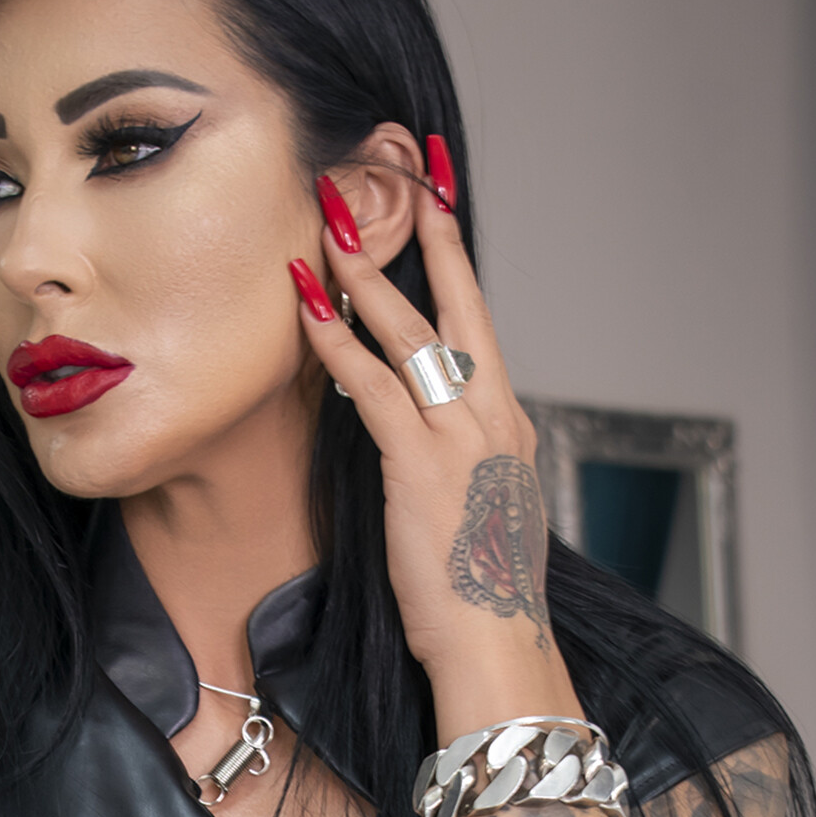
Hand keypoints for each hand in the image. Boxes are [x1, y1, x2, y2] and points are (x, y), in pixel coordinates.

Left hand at [288, 138, 580, 720]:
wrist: (498, 645)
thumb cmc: (485, 593)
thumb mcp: (487, 511)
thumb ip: (468, 463)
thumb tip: (443, 446)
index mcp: (510, 423)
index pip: (480, 324)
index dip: (457, 263)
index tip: (441, 207)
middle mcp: (494, 416)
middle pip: (463, 304)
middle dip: (432, 234)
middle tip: (407, 171)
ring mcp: (462, 436)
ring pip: (412, 333)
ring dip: (365, 275)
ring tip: (328, 224)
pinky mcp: (420, 464)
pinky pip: (371, 384)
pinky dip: (335, 340)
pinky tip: (304, 307)